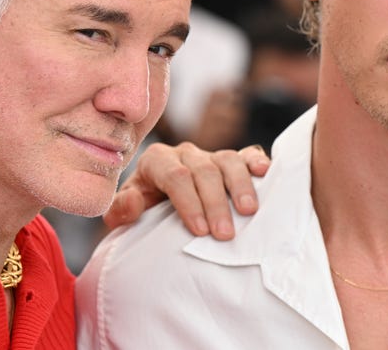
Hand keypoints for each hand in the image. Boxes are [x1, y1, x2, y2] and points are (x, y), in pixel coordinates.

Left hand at [104, 142, 270, 239]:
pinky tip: (266, 173)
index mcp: (157, 161)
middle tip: (225, 234)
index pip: (175, 177)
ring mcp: (210, 155)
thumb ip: (121, 210)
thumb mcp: (124, 213)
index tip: (200, 231)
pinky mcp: (232, 161)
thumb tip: (135, 201)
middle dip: (215, 203)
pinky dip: (257, 161)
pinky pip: (247, 154)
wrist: (159, 203)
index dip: (188, 202)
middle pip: (204, 171)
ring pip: (228, 160)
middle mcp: (185, 154)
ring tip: (248, 212)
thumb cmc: (144, 210)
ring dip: (240, 186)